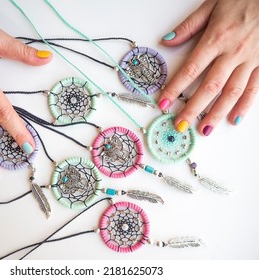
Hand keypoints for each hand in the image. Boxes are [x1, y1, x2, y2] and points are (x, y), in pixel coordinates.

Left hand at [159, 0, 258, 134]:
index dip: (175, 88)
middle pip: (209, 87)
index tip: (163, 102)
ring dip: (216, 113)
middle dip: (193, 108)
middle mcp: (232, 53)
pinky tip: (234, 119)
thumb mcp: (212, 5)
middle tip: (180, 125)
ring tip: (204, 130)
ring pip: (231, 92)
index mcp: (215, 39)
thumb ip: (189, 26)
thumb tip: (167, 41)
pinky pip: (255, 88)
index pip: (190, 69)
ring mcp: (250, 60)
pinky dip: (245, 105)